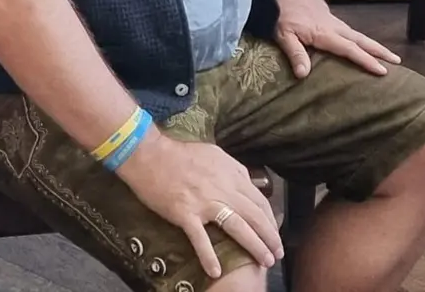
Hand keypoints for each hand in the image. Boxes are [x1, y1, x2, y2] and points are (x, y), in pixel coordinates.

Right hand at [117, 131, 282, 277]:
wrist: (148, 154)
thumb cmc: (179, 153)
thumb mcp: (214, 153)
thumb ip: (234, 168)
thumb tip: (248, 181)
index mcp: (231, 175)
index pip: (260, 201)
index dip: (271, 220)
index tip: (275, 233)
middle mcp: (223, 189)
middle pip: (255, 217)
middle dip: (270, 237)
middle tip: (276, 254)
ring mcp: (204, 202)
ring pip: (238, 228)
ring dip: (254, 247)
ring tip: (264, 262)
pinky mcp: (185, 213)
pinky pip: (200, 238)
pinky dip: (208, 256)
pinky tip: (215, 270)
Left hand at [275, 0, 400, 77]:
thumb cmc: (279, 11)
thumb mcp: (282, 34)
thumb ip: (295, 53)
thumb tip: (304, 75)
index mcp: (324, 33)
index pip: (350, 49)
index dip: (367, 61)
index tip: (384, 71)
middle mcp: (332, 25)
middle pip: (361, 39)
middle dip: (379, 51)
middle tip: (398, 61)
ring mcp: (330, 18)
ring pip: (355, 33)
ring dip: (370, 44)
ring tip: (384, 54)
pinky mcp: (326, 13)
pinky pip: (346, 28)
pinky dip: (356, 37)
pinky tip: (356, 41)